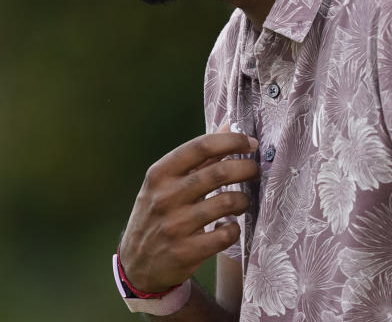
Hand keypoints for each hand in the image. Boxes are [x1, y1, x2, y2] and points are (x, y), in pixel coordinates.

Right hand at [118, 127, 258, 293]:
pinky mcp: (186, 252)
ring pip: (227, 202)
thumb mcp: (166, 183)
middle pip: (219, 173)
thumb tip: (230, 127)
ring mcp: (175, 225)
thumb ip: (199, 157)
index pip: (200, 146)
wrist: (137, 264)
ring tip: (242, 201)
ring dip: (243, 200)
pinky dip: (235, 228)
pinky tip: (230, 226)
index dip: (231, 141)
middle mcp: (165, 197)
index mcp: (159, 174)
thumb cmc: (157, 214)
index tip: (249, 143)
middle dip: (246, 168)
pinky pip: (226, 234)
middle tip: (255, 171)